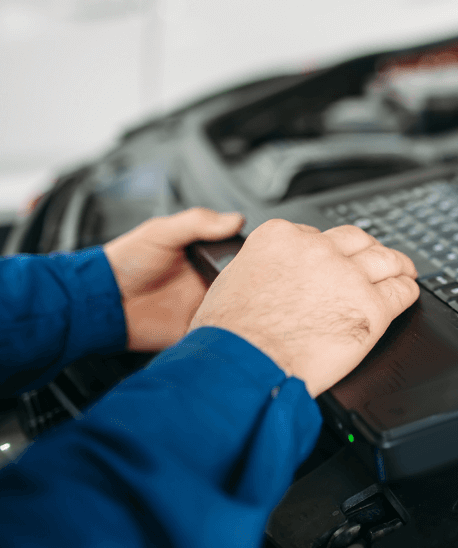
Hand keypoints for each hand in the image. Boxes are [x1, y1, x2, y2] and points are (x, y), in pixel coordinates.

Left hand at [104, 208, 245, 351]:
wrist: (101, 301)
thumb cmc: (125, 262)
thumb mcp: (161, 231)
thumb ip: (198, 222)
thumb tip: (236, 219)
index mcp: (203, 256)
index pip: (239, 254)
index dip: (253, 255)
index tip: (262, 255)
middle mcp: (206, 281)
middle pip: (243, 282)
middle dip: (253, 283)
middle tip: (253, 281)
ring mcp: (202, 306)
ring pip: (236, 308)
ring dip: (243, 307)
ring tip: (247, 302)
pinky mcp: (193, 328)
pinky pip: (218, 332)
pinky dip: (227, 330)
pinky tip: (230, 321)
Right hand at [188, 220, 418, 395]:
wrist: (242, 365)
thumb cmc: (230, 336)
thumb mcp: (234, 280)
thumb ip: (265, 268)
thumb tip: (275, 277)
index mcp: (282, 237)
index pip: (319, 233)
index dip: (330, 251)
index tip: (336, 260)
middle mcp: (317, 250)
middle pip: (357, 240)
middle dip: (368, 250)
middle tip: (376, 259)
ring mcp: (348, 277)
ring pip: (385, 260)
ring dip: (397, 265)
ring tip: (403, 271)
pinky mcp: (370, 308)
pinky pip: (400, 292)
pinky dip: (407, 292)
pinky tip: (407, 293)